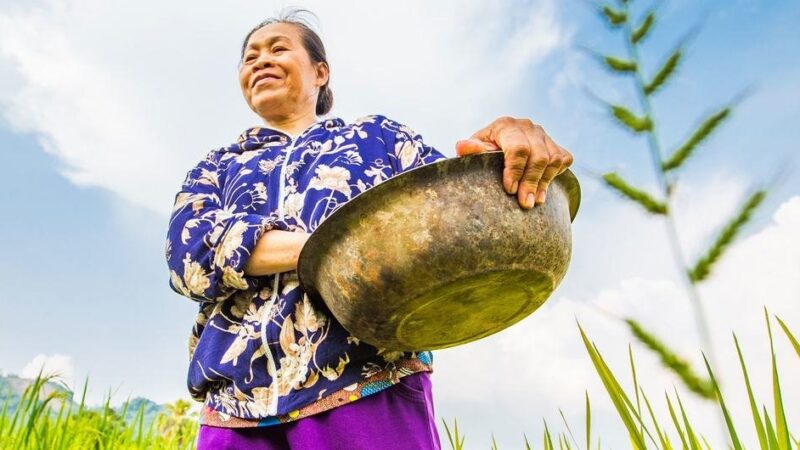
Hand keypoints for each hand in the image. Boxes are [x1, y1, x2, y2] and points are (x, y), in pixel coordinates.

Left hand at [455, 117, 573, 208]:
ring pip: (553, 159)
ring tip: (534, 201)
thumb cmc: (482, 155)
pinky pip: (563, 159)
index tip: (509, 190)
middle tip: (525, 203)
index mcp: (505, 125)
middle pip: (538, 156)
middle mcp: (527, 126)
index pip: (518, 148)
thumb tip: (462, 146)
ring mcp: (543, 135)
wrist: (497, 151)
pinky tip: (542, 189)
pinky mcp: (555, 144)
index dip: (515, 170)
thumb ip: (471, 151)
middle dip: (531, 182)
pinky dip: (556, 175)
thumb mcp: (474, 154)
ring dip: (544, 183)